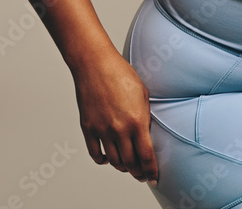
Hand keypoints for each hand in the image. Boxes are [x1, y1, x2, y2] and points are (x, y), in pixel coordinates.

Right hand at [71, 49, 157, 184]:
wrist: (95, 64)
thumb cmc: (120, 73)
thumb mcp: (143, 93)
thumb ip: (145, 116)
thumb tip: (146, 133)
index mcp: (137, 120)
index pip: (146, 156)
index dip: (151, 171)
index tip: (154, 177)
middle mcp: (119, 129)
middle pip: (130, 163)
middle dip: (138, 172)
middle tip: (141, 174)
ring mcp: (102, 130)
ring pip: (114, 161)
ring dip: (122, 167)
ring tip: (127, 166)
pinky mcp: (88, 128)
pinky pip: (95, 153)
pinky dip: (102, 160)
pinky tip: (107, 158)